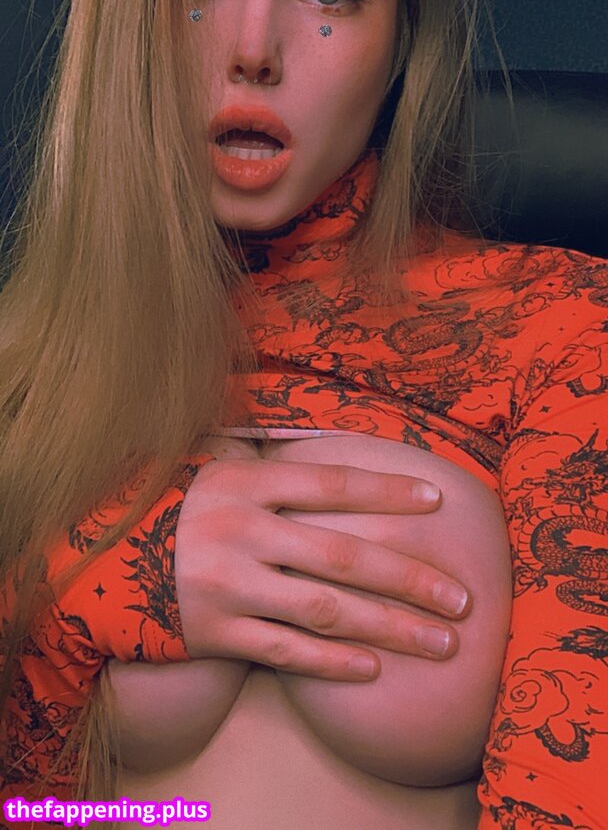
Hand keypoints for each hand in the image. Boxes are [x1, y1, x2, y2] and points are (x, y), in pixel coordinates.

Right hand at [175, 449, 470, 681]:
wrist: (102, 562)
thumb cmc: (181, 509)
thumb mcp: (219, 471)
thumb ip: (273, 463)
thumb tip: (332, 433)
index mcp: (246, 485)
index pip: (332, 485)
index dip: (388, 493)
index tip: (438, 503)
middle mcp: (240, 532)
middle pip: (342, 556)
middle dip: (410, 578)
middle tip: (463, 599)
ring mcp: (227, 587)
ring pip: (325, 611)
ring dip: (390, 629)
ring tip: (442, 644)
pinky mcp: (215, 633)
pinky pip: (286, 652)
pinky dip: (333, 663)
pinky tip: (374, 669)